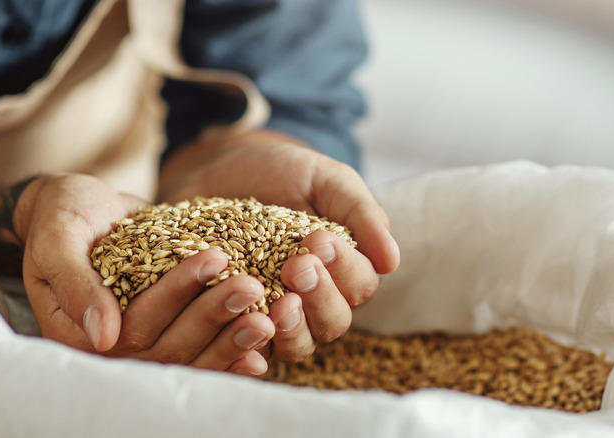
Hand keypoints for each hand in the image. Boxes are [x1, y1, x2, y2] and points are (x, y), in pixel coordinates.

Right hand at [13, 173, 273, 374]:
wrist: (80, 211)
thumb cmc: (61, 217)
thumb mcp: (58, 239)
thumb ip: (76, 284)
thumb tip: (104, 337)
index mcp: (80, 332)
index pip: (136, 323)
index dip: (177, 295)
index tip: (215, 261)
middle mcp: (115, 347)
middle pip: (170, 345)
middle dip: (214, 315)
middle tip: (252, 286)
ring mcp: (144, 343)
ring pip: (192, 353)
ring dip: (232, 338)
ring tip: (270, 315)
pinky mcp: (169, 331)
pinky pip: (202, 349)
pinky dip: (233, 350)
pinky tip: (266, 343)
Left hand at [158, 130, 400, 361]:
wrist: (221, 169)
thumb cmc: (283, 173)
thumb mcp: (327, 180)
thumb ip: (362, 214)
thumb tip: (392, 261)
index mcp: (344, 268)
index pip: (360, 285)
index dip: (345, 268)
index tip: (320, 240)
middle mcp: (315, 299)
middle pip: (334, 321)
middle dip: (320, 297)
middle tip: (297, 266)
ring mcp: (276, 314)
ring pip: (298, 345)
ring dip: (293, 330)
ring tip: (280, 305)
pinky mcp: (236, 321)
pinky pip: (247, 347)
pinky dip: (248, 344)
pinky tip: (244, 327)